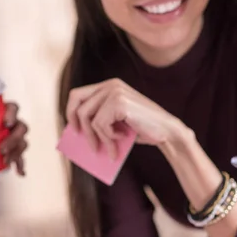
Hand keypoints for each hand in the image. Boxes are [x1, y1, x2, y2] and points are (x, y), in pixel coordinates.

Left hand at [0, 102, 28, 175]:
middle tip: (1, 148)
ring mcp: (16, 136)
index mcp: (3, 112)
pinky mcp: (15, 149)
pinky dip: (21, 165)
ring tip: (5, 161)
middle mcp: (13, 123)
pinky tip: (20, 173)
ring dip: (16, 152)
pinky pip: (21, 156)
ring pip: (23, 142)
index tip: (5, 122)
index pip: (13, 107)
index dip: (12, 114)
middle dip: (13, 139)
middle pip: (21, 128)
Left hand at [66, 78, 184, 158]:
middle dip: (80, 127)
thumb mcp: (117, 123)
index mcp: (109, 86)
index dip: (70, 112)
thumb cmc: (142, 129)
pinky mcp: (119, 102)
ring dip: (98, 138)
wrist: (166, 131)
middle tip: (87, 144)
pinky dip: (109, 137)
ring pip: (88, 118)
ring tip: (110, 151)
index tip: (73, 129)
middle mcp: (110, 85)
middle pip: (78, 106)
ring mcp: (114, 92)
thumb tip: (77, 133)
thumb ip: (100, 121)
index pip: (77, 95)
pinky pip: (100, 124)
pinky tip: (122, 139)